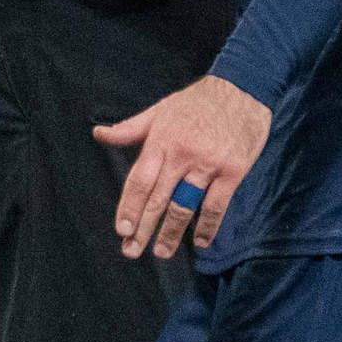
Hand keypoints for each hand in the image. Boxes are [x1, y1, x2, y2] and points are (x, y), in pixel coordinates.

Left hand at [97, 75, 269, 259]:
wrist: (243, 89)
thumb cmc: (197, 101)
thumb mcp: (160, 110)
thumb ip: (130, 129)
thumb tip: (99, 134)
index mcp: (161, 141)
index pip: (139, 181)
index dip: (129, 207)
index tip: (122, 230)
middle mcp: (181, 155)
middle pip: (158, 199)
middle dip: (143, 228)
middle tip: (131, 251)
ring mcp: (208, 164)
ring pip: (185, 206)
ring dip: (172, 233)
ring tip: (161, 252)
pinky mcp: (233, 171)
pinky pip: (216, 205)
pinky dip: (208, 226)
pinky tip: (200, 241)